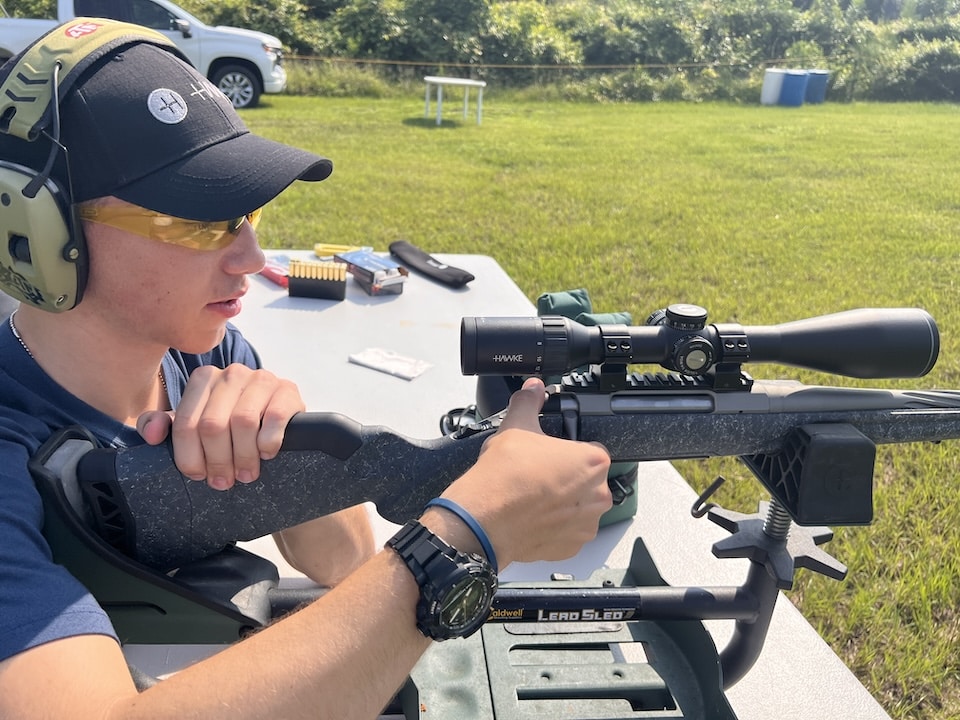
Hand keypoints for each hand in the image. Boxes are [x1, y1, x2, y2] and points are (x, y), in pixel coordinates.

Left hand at [137, 364, 304, 489]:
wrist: (276, 417)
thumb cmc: (230, 426)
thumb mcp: (194, 425)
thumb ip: (163, 426)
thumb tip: (151, 434)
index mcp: (203, 379)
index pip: (186, 423)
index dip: (190, 456)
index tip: (199, 476)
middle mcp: (231, 373)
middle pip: (213, 425)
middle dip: (217, 461)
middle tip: (224, 481)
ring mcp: (261, 378)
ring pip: (243, 421)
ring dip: (244, 456)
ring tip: (246, 474)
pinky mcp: (287, 389)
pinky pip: (275, 418)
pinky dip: (269, 441)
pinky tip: (267, 453)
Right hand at [437, 377, 611, 566]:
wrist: (485, 519)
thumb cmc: (505, 476)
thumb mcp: (516, 426)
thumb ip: (529, 402)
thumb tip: (532, 388)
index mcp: (593, 462)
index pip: (591, 450)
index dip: (568, 451)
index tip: (551, 455)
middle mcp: (597, 495)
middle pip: (588, 481)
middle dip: (567, 478)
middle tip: (538, 474)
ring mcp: (586, 525)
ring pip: (579, 508)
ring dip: (563, 504)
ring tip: (533, 497)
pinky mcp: (571, 547)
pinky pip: (567, 533)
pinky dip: (553, 527)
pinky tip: (531, 517)